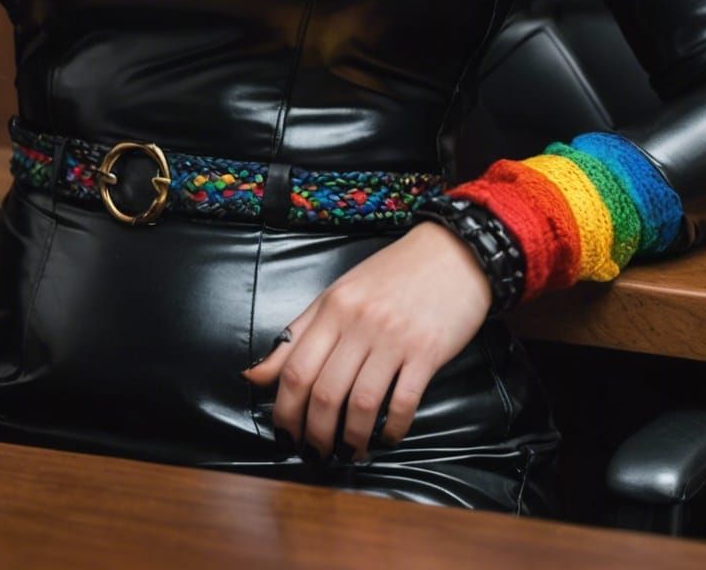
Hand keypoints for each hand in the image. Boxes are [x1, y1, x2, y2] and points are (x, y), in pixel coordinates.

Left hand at [240, 219, 492, 462]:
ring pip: (361, 403)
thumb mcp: (338, 294)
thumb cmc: (391, 275)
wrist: (451, 253)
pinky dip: (392, 428)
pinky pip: (403, 402)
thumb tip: (254, 375)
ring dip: (352, 438)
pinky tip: (387, 437)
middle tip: (316, 453)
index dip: (285, 410)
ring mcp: (393, 338)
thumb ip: (297, 335)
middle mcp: (358, 323)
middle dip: (315, 433)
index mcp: (331, 307)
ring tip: (349, 452)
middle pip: (324, 392)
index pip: (295, 368)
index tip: (285, 433)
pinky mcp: (427, 352)